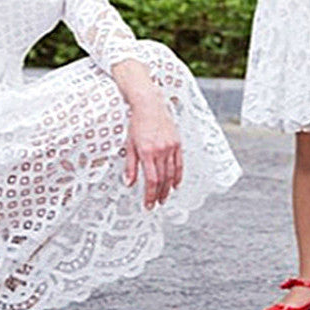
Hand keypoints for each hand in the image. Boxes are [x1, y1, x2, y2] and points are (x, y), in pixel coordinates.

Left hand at [124, 89, 182, 209]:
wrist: (149, 104)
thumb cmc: (137, 122)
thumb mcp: (129, 144)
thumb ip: (130, 165)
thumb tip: (129, 183)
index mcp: (147, 152)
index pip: (151, 180)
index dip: (150, 195)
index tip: (148, 204)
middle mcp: (160, 150)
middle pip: (162, 179)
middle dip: (159, 195)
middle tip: (156, 203)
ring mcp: (170, 147)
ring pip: (172, 174)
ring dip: (168, 188)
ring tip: (164, 197)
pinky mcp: (177, 143)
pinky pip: (179, 164)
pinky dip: (178, 176)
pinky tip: (175, 184)